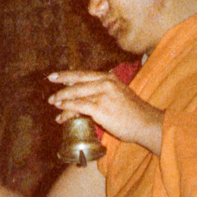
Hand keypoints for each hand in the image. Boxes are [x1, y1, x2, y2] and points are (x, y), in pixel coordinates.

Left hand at [48, 70, 163, 154]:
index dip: (68, 74)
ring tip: (53, 103)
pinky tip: (60, 112)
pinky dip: (67, 108)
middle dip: (61, 82)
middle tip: (50, 82)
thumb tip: (87, 98)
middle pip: (78, 80)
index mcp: (110, 78)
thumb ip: (104, 93)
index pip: (84, 74)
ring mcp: (102, 95)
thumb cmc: (134, 113)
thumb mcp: (119, 95)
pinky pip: (78, 106)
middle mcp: (105, 83)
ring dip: (62, 98)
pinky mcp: (100, 108)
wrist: (145, 123)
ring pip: (76, 94)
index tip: (56, 75)